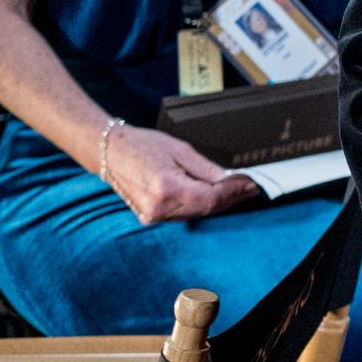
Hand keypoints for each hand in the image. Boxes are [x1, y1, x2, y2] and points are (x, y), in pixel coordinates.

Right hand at [102, 125, 263, 224]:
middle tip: (250, 188)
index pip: (210, 197)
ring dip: (218, 203)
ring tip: (237, 190)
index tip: (251, 184)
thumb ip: (207, 169)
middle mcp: (159, 207)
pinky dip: (201, 205)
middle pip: (206, 208)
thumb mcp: (180, 150)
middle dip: (230, 198)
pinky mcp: (150, 216)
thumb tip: (231, 179)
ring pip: (196, 213)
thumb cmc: (142, 145)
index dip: (233, 192)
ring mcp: (153, 215)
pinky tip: (214, 196)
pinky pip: (184, 213)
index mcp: (166, 188)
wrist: (110, 152)